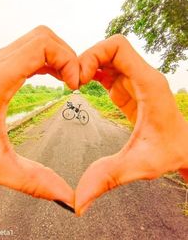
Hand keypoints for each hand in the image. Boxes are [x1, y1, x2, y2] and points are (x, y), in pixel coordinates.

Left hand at [0, 26, 78, 205]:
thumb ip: (33, 182)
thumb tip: (65, 195)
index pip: (41, 46)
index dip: (66, 60)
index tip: (74, 85)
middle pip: (43, 37)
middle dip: (67, 56)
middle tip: (74, 83)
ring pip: (39, 40)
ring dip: (59, 56)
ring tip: (68, 81)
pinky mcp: (0, 64)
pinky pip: (31, 50)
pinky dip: (49, 59)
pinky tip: (56, 78)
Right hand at [76, 34, 187, 215]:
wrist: (186, 148)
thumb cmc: (171, 152)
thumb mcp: (139, 165)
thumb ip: (108, 178)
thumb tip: (78, 201)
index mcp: (148, 83)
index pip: (118, 47)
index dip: (94, 54)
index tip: (81, 78)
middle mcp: (142, 76)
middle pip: (108, 49)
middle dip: (86, 59)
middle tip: (72, 82)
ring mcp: (134, 80)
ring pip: (106, 57)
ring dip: (87, 66)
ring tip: (73, 85)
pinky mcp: (128, 88)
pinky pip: (106, 70)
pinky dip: (91, 74)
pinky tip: (82, 87)